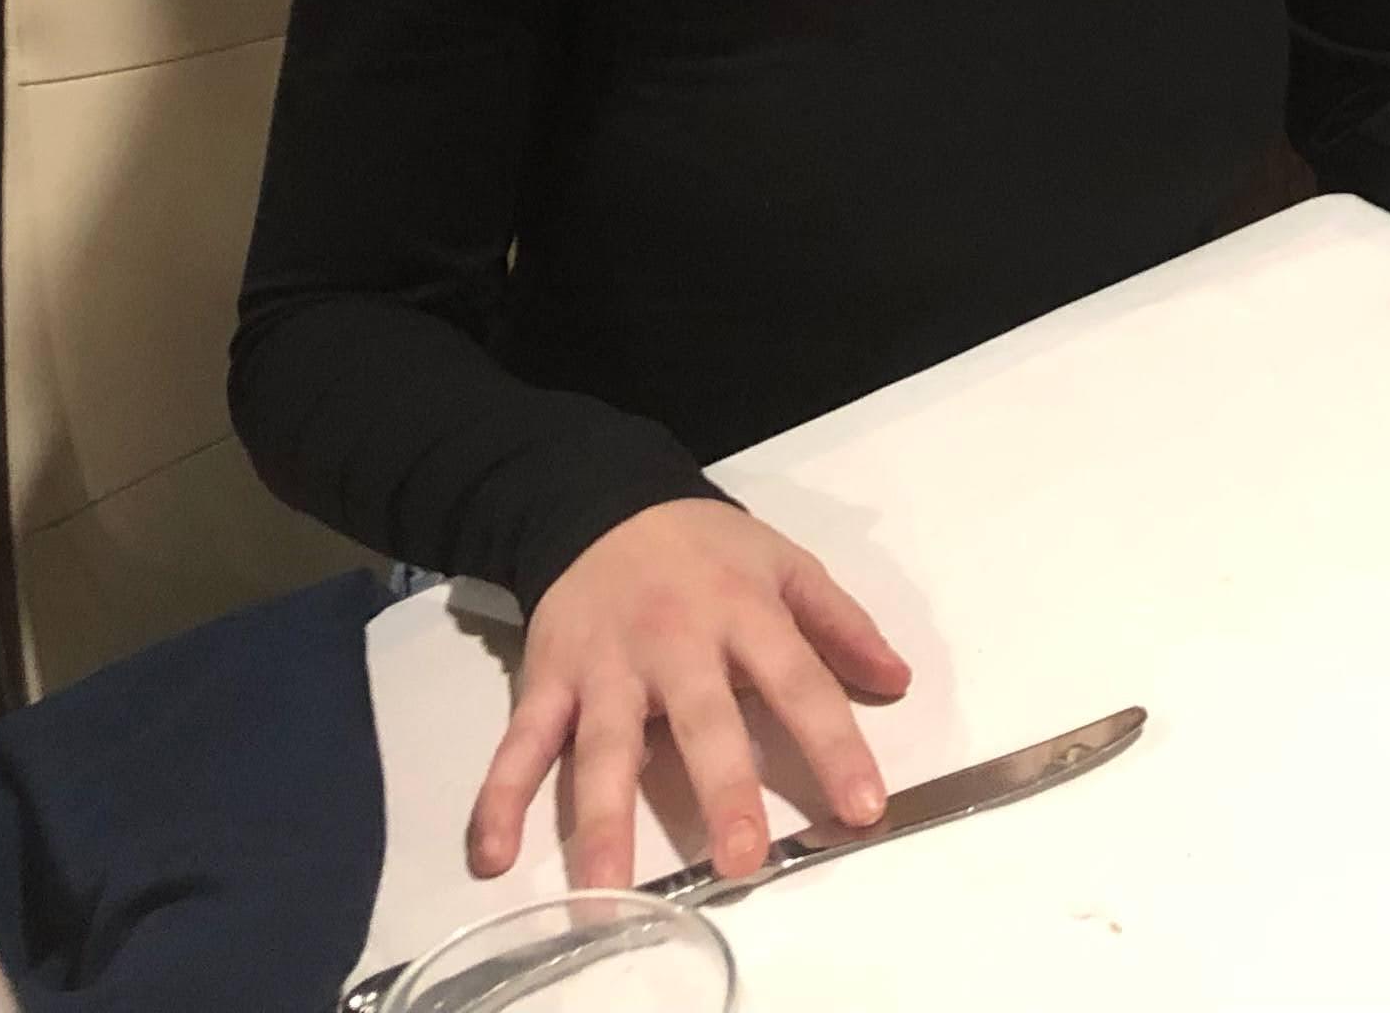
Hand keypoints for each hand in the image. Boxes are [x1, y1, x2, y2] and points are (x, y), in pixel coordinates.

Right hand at [470, 498, 914, 889]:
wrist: (602, 498)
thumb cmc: (708, 548)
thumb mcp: (786, 564)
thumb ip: (840, 624)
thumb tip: (897, 682)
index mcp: (743, 612)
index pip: (799, 682)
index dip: (833, 744)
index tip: (864, 807)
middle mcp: (674, 643)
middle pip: (701, 721)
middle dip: (722, 791)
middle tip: (743, 860)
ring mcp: (604, 666)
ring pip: (604, 748)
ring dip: (603, 821)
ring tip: (609, 892)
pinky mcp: (546, 680)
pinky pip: (520, 743)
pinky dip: (499, 797)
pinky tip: (492, 854)